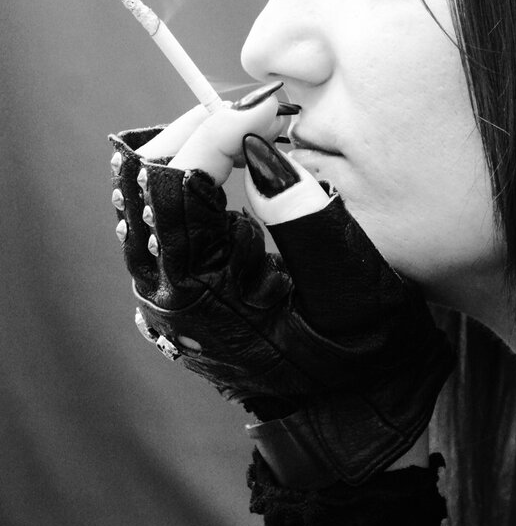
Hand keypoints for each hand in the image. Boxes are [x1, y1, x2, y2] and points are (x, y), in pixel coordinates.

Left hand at [109, 86, 453, 487]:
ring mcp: (161, 289)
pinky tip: (240, 161)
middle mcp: (163, 290)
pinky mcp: (175, 285)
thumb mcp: (351, 286)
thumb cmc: (360, 359)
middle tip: (261, 108)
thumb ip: (306, 216)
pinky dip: (196, 172)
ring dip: (196, 145)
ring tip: (255, 128)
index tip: (271, 106)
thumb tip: (262, 151)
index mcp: (199, 293)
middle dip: (200, 126)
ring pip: (146, 190)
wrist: (347, 418)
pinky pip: (162, 211)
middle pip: (146, 177)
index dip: (220, 129)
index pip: (179, 181)